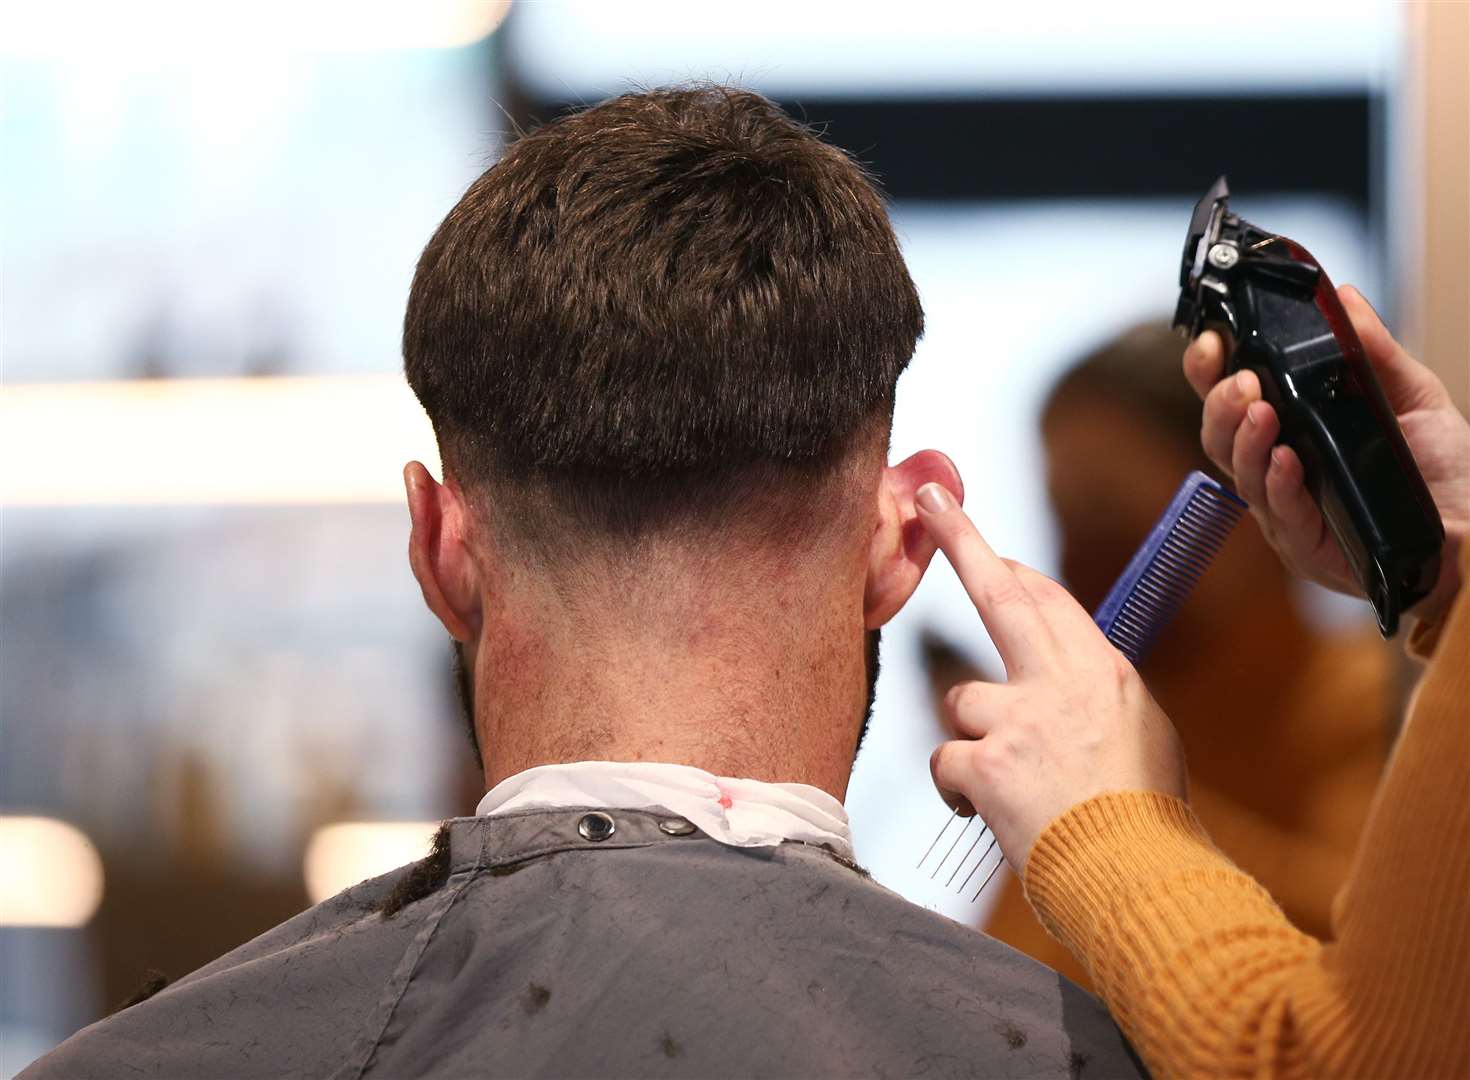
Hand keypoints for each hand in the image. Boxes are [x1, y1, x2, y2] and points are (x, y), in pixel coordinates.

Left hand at [916, 483, 1186, 876]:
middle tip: (928, 498)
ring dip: (974, 737)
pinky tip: (987, 812)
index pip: (1053, 601)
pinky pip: (945, 758)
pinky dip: (957, 788)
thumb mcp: (1142, 739)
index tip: (994, 552)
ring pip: (962, 699)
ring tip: (1014, 787)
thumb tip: (1060, 689)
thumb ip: (1094, 702)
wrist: (1139, 879)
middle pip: (1000, 593)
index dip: (1015, 573)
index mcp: (1107, 673)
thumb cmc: (1144, 821)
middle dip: (961, 537)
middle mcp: (1062, 681)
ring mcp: (1020, 717)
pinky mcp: (985, 761)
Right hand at [1184, 285, 1469, 626]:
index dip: (1210, 372)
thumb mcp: (1414, 398)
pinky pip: (1279, 515)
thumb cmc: (1445, 474)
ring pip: (1239, 476)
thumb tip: (1343, 298)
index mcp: (1292, 432)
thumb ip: (1374, 351)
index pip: (1231, 400)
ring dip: (1243, 439)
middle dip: (1219, 404)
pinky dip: (1277, 484)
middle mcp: (1278, 472)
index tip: (1213, 344)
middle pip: (1217, 438)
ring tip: (1261, 411)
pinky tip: (1287, 460)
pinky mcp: (1308, 549)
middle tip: (1242, 381)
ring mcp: (1286, 513)